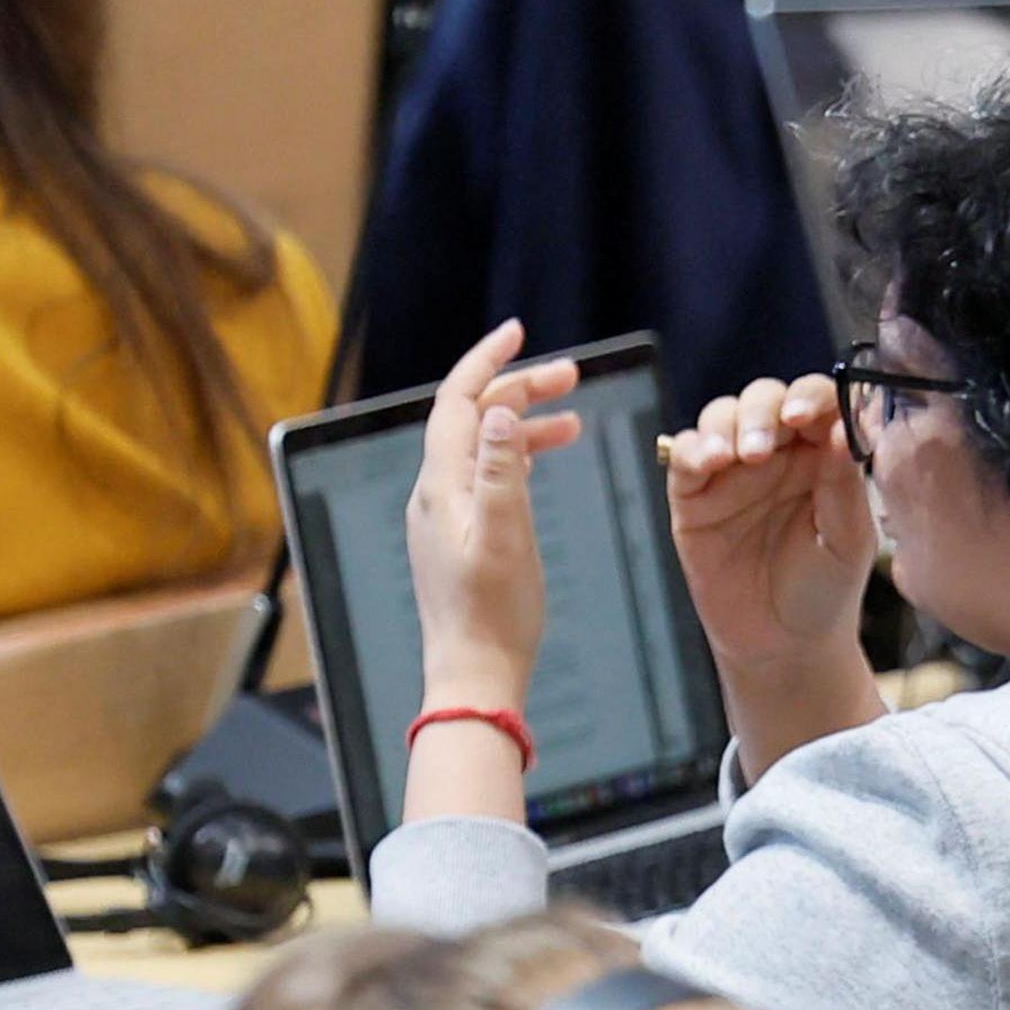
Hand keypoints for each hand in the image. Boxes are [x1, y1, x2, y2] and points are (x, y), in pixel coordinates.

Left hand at [401, 320, 584, 707]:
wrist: (473, 678)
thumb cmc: (493, 615)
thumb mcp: (505, 536)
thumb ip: (501, 471)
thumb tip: (495, 409)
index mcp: (441, 486)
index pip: (455, 401)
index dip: (486, 361)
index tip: (519, 331)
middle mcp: (435, 494)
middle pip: (472, 418)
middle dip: (518, 389)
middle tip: (572, 375)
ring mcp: (445, 516)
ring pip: (482, 447)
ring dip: (523, 424)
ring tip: (574, 419)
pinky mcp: (460, 537)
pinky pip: (486, 476)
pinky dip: (517, 457)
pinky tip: (542, 460)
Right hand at [664, 375, 880, 672]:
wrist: (784, 646)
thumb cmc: (825, 588)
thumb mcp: (847, 540)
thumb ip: (845, 484)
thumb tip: (843, 427)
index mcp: (821, 453)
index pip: (815, 401)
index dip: (809, 397)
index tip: (806, 416)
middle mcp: (776, 452)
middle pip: (764, 399)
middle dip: (763, 411)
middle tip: (766, 445)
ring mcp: (731, 471)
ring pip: (722, 417)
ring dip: (728, 426)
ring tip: (739, 456)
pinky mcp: (694, 496)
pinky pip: (685, 457)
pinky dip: (693, 450)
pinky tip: (709, 463)